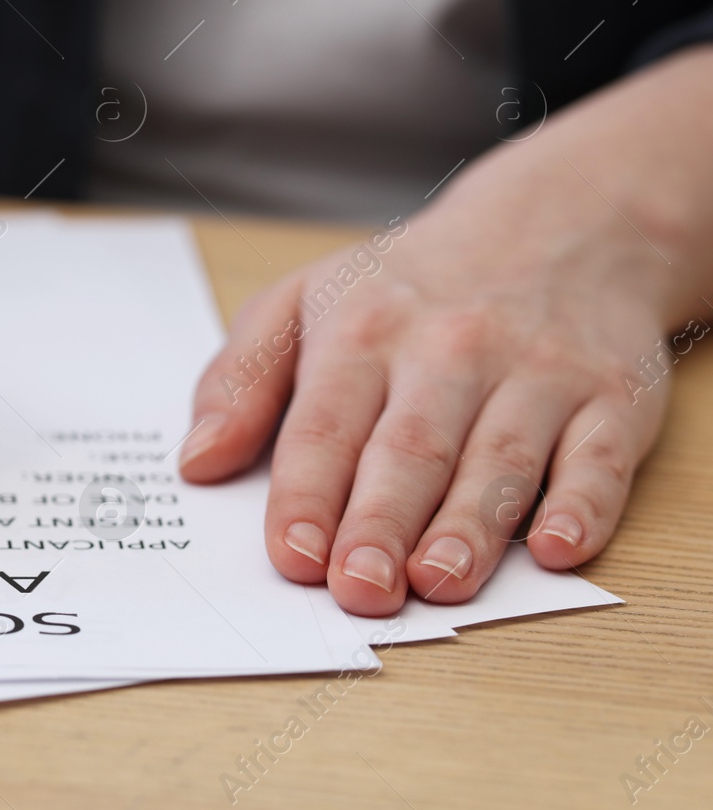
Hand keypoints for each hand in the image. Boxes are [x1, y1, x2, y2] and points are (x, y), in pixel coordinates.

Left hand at [179, 49, 712, 615]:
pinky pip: (601, 456)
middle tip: (359, 589)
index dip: (306, 494)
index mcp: (362, 332)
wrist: (562, 221)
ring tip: (437, 583)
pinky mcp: (612, 396)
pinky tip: (559, 547)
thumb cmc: (409, 285)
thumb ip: (240, 380)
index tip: (291, 556)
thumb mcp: (303, 301)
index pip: (325, 425)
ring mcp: (536, 372)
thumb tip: (196, 462)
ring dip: (469, 525)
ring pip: (499, 457)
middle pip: (411, 447)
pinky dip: (584, 502)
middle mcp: (449, 350)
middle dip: (381, 521)